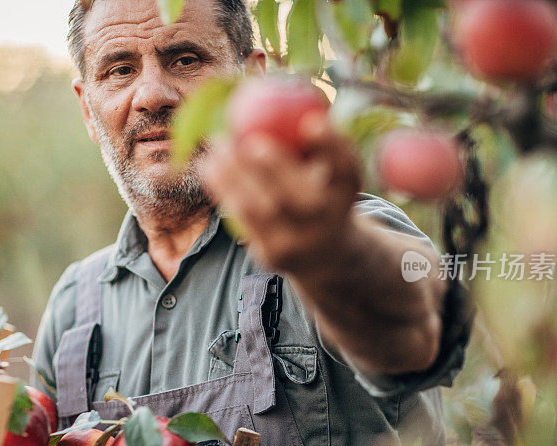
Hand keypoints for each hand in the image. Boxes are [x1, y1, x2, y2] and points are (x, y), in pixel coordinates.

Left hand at [204, 113, 361, 275]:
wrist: (322, 250)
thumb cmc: (317, 186)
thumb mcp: (322, 163)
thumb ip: (305, 130)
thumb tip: (279, 78)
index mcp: (347, 192)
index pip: (347, 169)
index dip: (333, 146)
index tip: (313, 121)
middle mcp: (329, 221)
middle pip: (303, 198)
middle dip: (274, 166)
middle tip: (248, 138)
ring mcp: (300, 243)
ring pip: (263, 209)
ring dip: (234, 174)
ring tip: (218, 144)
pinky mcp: (272, 256)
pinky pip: (242, 219)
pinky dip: (223, 189)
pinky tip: (209, 165)